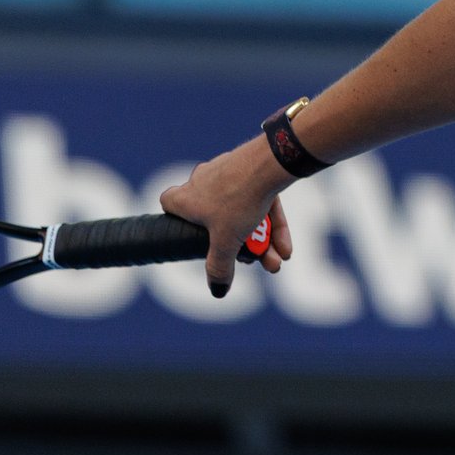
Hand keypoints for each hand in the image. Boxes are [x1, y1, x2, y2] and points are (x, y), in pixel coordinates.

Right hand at [159, 138, 294, 297]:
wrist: (271, 163)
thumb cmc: (238, 200)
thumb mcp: (226, 242)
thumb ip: (219, 267)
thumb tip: (217, 291)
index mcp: (186, 197)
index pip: (169, 204)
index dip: (178, 220)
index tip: (191, 235)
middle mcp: (203, 180)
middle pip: (216, 218)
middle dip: (238, 244)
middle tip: (253, 260)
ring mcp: (228, 171)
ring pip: (243, 210)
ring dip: (260, 238)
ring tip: (276, 259)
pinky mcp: (253, 167)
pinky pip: (260, 199)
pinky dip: (271, 221)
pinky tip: (285, 247)